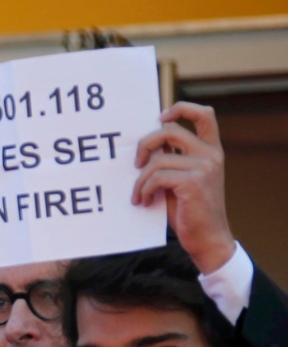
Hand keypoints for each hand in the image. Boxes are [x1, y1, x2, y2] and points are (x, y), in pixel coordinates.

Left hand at [134, 102, 234, 274]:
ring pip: (157, 159)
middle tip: (136, 164)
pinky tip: (143, 202)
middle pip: (170, 130)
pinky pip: (156, 177)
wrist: (207, 237)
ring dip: (140, 179)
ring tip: (139, 195)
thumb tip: (148, 145)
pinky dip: (143, 189)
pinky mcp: (193, 182)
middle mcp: (210, 154)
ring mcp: (204, 167)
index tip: (160, 118)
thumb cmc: (190, 210)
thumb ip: (173, 159)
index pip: (204, 114)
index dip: (180, 109)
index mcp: (211, 150)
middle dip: (145, 145)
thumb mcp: (183, 179)